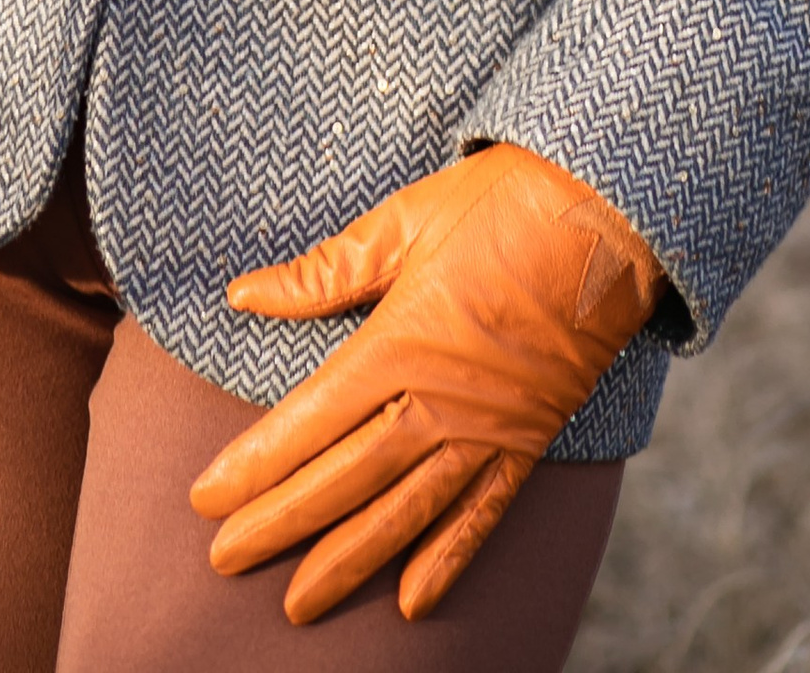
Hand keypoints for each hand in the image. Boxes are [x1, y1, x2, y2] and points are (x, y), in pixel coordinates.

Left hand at [190, 142, 662, 625]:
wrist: (605, 215)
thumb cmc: (498, 203)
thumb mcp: (404, 220)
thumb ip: (325, 272)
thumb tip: (244, 294)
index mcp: (399, 340)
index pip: (309, 421)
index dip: (254, 466)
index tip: (204, 498)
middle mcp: (438, 400)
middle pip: (345, 479)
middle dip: (280, 526)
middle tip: (223, 562)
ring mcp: (486, 430)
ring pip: (405, 514)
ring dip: (348, 562)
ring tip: (298, 607)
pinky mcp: (526, 443)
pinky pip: (482, 517)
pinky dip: (447, 562)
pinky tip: (411, 603)